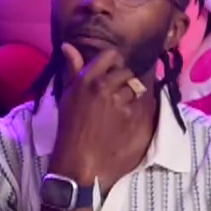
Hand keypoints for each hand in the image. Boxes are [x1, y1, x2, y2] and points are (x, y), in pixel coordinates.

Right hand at [54, 43, 150, 183]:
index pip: (112, 55)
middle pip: (127, 72)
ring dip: (133, 97)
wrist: (78, 164)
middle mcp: (104, 86)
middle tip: (118, 97)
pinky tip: (129, 122)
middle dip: (125, 82)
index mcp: (86, 79)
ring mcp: (120, 102)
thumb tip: (69, 46)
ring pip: (137, 88)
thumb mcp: (67, 97)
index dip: (116, 64)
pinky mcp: (133, 117)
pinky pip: (144, 105)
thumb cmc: (69, 131)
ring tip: (122, 111)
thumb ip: (73, 70)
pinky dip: (140, 111)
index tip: (114, 74)